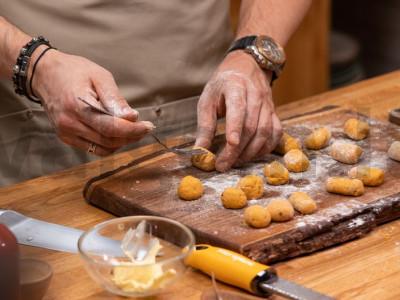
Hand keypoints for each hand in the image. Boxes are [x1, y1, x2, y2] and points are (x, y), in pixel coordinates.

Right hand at [32, 48, 153, 155]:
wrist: (44, 74)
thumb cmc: (74, 71)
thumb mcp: (99, 76)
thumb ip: (115, 98)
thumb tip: (132, 117)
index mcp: (78, 106)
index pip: (110, 127)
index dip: (132, 130)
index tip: (148, 126)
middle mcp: (70, 123)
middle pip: (108, 140)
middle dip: (131, 136)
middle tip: (144, 128)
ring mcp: (66, 133)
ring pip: (102, 148)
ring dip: (122, 142)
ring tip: (133, 130)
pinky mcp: (66, 137)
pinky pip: (93, 149)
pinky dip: (109, 145)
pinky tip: (117, 134)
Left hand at [195, 51, 281, 170]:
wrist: (247, 67)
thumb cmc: (223, 85)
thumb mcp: (207, 99)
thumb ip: (205, 125)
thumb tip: (200, 150)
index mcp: (236, 87)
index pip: (238, 109)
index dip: (235, 128)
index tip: (229, 145)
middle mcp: (256, 95)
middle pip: (251, 126)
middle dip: (237, 149)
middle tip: (223, 165)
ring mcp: (268, 105)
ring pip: (265, 132)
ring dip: (250, 152)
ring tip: (235, 162)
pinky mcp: (274, 113)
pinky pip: (275, 134)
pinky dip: (265, 148)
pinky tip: (252, 156)